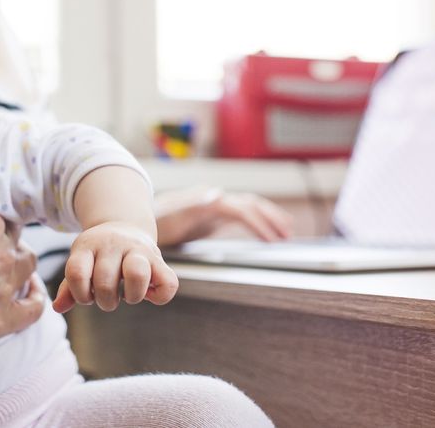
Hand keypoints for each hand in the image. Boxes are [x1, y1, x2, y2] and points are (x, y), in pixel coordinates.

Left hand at [52, 221, 178, 312]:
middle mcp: (113, 244)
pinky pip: (168, 283)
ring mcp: (137, 249)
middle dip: (105, 301)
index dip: (80, 294)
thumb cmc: (99, 254)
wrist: (125, 225)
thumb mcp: (81, 261)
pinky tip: (148, 294)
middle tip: (108, 297)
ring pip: (137, 275)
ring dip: (131, 296)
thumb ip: (70, 285)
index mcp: (88, 245)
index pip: (77, 272)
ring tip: (128, 295)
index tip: (87, 296)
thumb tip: (58, 307)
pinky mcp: (158, 259)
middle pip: (105, 281)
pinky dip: (158, 297)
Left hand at [154, 186, 293, 245]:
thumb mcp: (173, 215)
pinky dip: (258, 222)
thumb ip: (193, 204)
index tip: (272, 241)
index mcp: (209, 200)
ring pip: (251, 207)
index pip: (242, 209)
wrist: (146, 220)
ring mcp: (217, 206)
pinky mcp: (216, 216)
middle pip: (252, 204)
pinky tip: (268, 232)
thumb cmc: (158, 220)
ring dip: (269, 217)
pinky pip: (243, 216)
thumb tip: (218, 193)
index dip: (259, 224)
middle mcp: (216, 199)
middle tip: (288, 236)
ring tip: (287, 232)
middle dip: (271, 218)